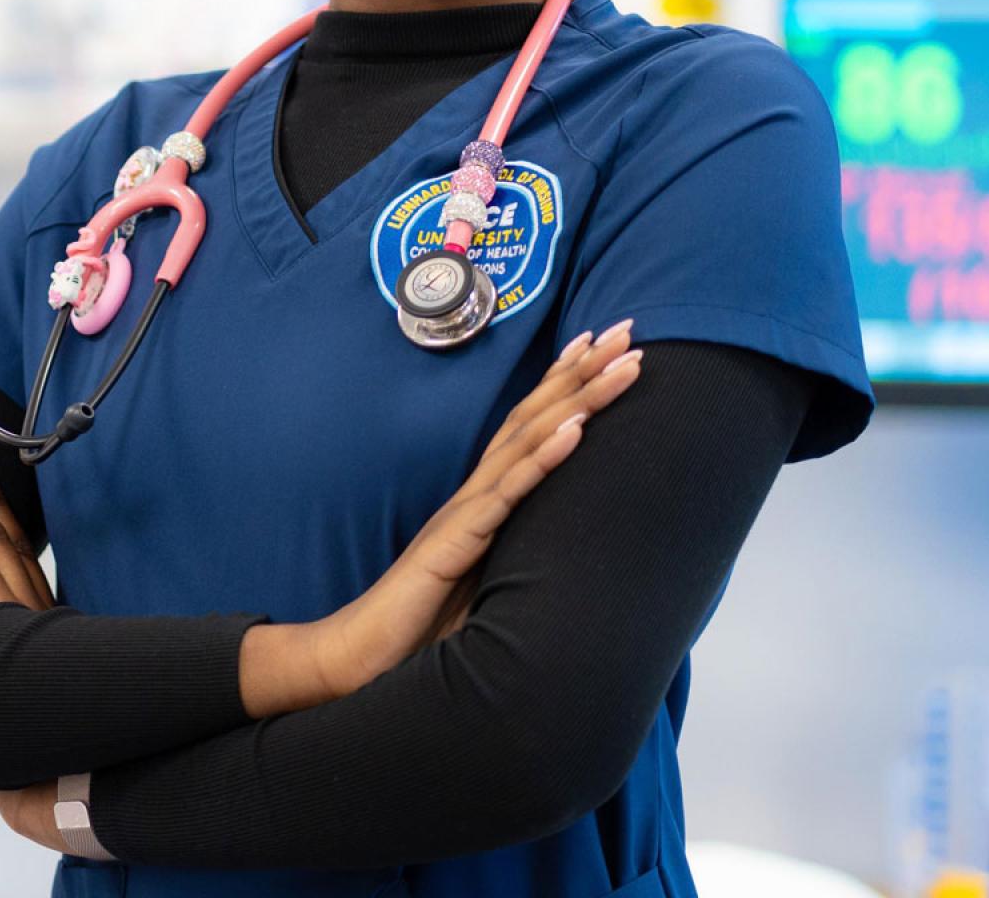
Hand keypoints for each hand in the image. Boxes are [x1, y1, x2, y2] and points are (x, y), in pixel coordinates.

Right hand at [311, 320, 641, 698]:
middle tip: (629, 330)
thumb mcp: (487, 584)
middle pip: (535, 415)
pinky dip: (543, 457)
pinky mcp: (457, 540)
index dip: (566, 383)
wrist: (360, 658)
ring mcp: (466, 511)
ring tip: (618, 363)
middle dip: (583, 370)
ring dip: (577, 397)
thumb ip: (520, 556)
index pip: (530, 425)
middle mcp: (476, 492)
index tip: (604, 346)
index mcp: (483, 499)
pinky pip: (507, 493)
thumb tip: (569, 550)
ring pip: (528, 440)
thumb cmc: (421, 626)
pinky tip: (575, 429)